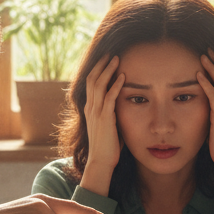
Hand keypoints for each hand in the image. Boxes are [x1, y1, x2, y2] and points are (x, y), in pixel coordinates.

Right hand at [81, 55, 124, 194]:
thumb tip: (122, 104)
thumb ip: (112, 112)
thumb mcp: (108, 124)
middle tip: (110, 52)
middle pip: (92, 79)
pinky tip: (123, 77)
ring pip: (99, 85)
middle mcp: (90, 107)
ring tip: (116, 59)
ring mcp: (96, 112)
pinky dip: (116, 86)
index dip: (98, 69)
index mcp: (90, 107)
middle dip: (101, 64)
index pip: (91, 82)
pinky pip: (109, 98)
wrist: (100, 161)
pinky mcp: (104, 119)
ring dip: (108, 70)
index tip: (106, 59)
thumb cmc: (108, 145)